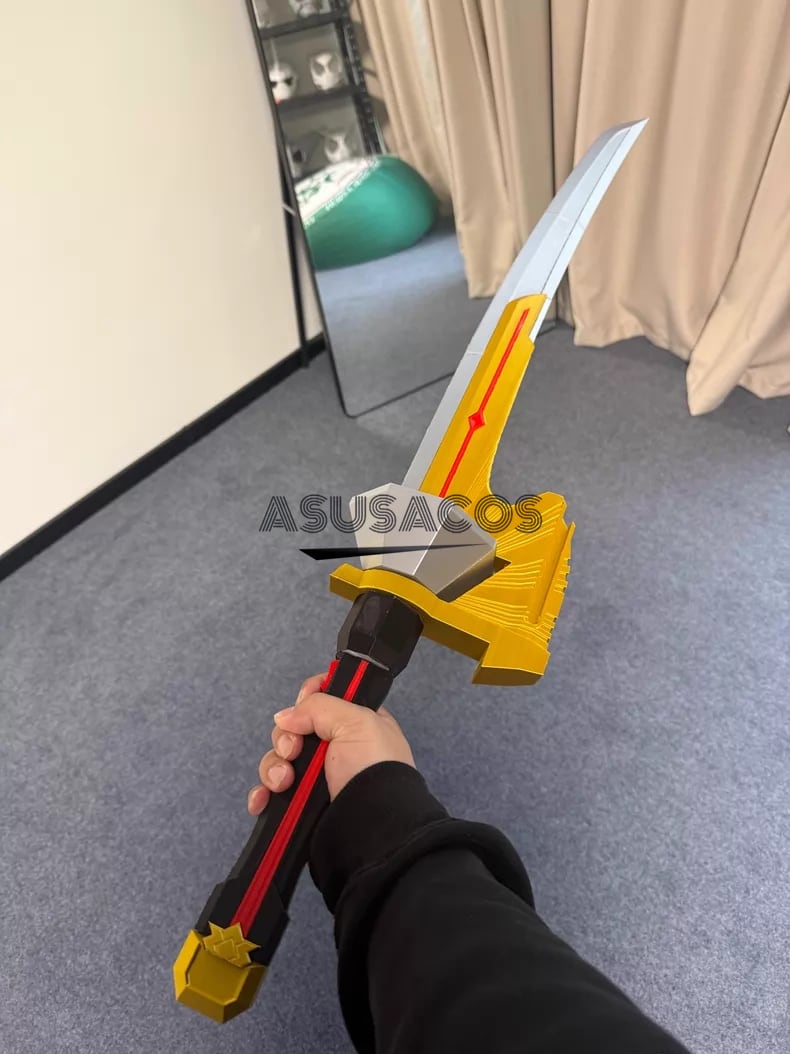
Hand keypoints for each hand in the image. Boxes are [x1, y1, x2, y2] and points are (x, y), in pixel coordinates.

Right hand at [247, 672, 414, 813]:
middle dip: (286, 738)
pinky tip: (262, 801)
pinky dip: (262, 795)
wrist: (373, 830)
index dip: (309, 696)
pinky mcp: (302, 805)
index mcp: (357, 722)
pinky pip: (271, 793)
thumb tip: (285, 716)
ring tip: (284, 783)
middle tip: (294, 751)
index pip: (325, 696)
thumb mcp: (357, 722)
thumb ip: (320, 707)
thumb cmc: (373, 768)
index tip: (304, 703)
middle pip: (294, 729)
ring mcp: (317, 779)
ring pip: (279, 760)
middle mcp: (335, 748)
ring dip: (274, 768)